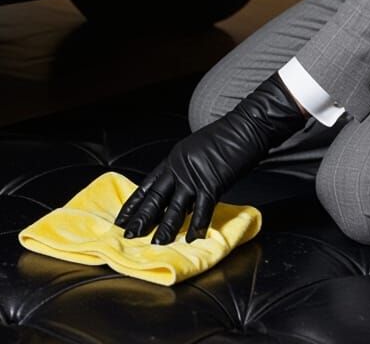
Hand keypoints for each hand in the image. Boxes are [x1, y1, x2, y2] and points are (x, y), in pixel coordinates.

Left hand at [115, 74, 305, 243]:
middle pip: (156, 198)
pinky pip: (202, 209)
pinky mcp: (212, 183)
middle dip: (142, 219)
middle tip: (128, 235)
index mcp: (174, 159)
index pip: (148, 185)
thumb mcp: (196, 150)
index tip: (122, 218)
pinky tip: (191, 238)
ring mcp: (195, 176)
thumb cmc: (225, 137)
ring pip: (175, 208)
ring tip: (155, 244)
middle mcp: (180, 168)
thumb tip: (179, 190)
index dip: (134, 203)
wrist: (246, 126)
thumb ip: (184, 169)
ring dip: (165, 228)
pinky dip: (196, 225)